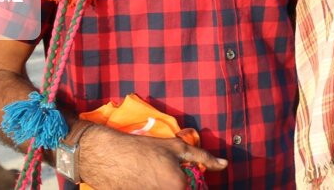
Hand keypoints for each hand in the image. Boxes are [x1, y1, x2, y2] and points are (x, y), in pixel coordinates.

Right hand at [78, 124, 226, 188]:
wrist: (109, 156)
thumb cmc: (144, 149)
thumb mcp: (176, 148)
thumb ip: (203, 157)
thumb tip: (224, 165)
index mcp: (180, 186)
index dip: (195, 185)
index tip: (187, 176)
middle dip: (181, 186)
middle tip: (165, 173)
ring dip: (166, 187)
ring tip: (155, 176)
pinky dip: (153, 188)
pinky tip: (146, 182)